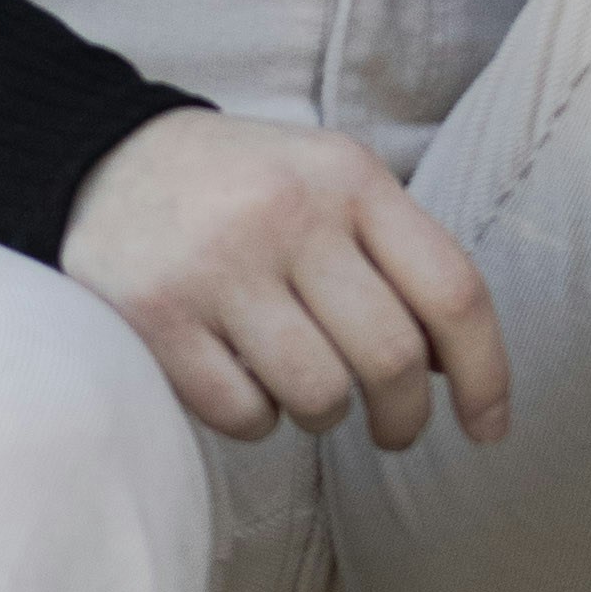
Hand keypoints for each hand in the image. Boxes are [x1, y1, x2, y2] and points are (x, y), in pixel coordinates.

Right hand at [62, 109, 511, 454]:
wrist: (102, 160)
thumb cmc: (243, 190)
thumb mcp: (329, 184)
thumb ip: (397, 258)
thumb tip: (459, 373)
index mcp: (349, 177)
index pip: (452, 291)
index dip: (486, 375)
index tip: (489, 429)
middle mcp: (289, 215)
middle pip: (391, 358)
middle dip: (405, 418)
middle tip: (394, 431)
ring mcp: (219, 265)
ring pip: (319, 395)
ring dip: (325, 419)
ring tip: (306, 395)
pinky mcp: (156, 314)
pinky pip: (242, 413)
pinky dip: (256, 421)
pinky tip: (241, 384)